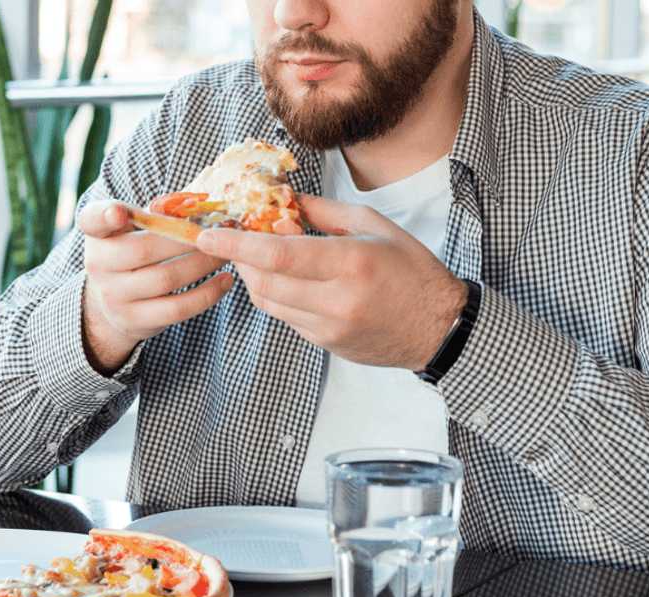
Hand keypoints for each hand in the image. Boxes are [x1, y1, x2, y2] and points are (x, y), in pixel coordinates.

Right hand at [78, 200, 233, 372]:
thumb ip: (152, 216)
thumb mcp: (131, 232)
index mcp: (98, 235)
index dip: (104, 215)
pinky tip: (225, 282)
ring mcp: (115, 296)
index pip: (91, 220)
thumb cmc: (132, 253)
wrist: (112, 305)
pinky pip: (177, 309)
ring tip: (226, 254)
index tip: (119, 212)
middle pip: (145, 250)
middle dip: (187, 240)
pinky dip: (206, 295)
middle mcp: (98, 265)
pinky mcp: (135, 320)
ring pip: (166, 279)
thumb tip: (199, 203)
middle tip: (218, 232)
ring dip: (203, 264)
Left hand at [195, 194, 467, 369]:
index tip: (210, 234)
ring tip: (259, 258)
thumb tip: (284, 199)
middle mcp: (337, 300)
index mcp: (351, 262)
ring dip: (255, 278)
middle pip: (263, 282)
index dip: (236, 244)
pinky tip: (288, 280)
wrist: (439, 328)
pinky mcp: (327, 344)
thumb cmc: (413, 271)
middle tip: (234, 241)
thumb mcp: (374, 226)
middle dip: (240, 261)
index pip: (277, 254)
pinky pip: (287, 318)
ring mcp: (330, 327)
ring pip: (270, 303)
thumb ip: (323, 213)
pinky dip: (279, 296)